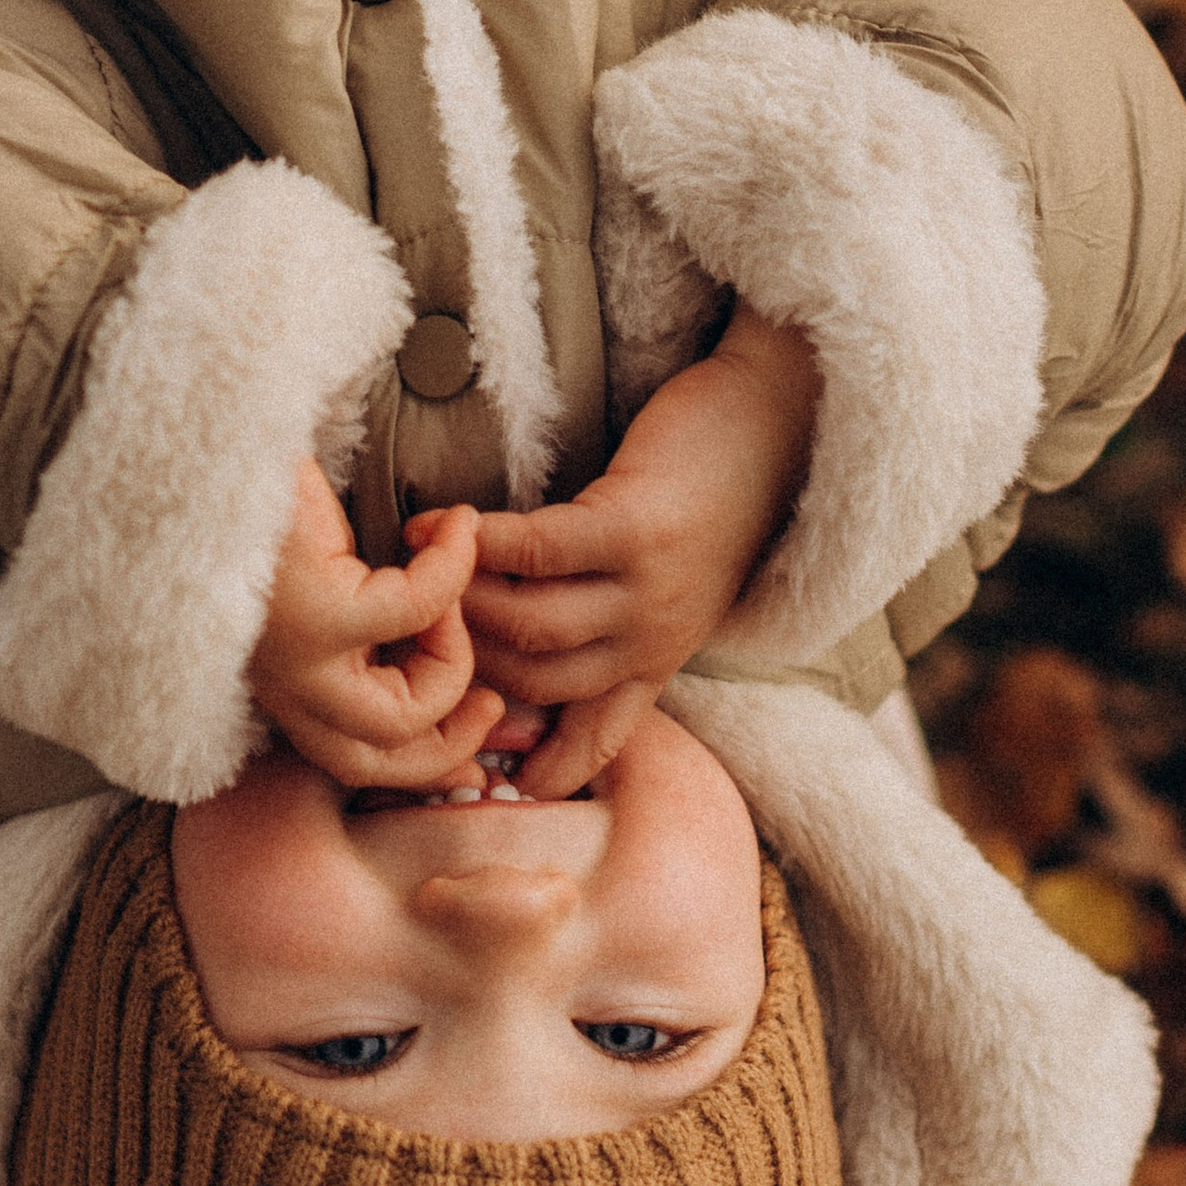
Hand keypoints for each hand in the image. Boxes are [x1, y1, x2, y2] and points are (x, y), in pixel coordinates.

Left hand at [246, 462, 504, 788]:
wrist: (213, 450)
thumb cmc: (267, 503)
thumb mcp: (323, 581)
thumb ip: (367, 630)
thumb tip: (434, 649)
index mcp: (285, 683)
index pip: (355, 759)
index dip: (429, 753)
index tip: (473, 718)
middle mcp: (283, 684)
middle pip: (371, 761)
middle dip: (449, 746)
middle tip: (492, 704)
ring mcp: (296, 655)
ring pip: (395, 717)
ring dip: (453, 665)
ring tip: (464, 603)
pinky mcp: (314, 607)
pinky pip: (415, 610)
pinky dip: (452, 569)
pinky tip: (455, 527)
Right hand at [460, 305, 818, 794]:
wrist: (775, 420)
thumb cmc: (707, 496)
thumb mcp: (672, 590)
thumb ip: (607, 630)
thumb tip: (504, 650)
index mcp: (659, 661)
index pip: (593, 744)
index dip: (528, 765)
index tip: (461, 760)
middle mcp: (657, 639)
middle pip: (538, 682)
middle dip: (467, 662)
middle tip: (410, 623)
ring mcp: (652, 588)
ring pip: (533, 626)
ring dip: (465, 603)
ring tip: (424, 574)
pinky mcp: (637, 527)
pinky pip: (536, 550)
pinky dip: (478, 541)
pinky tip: (441, 526)